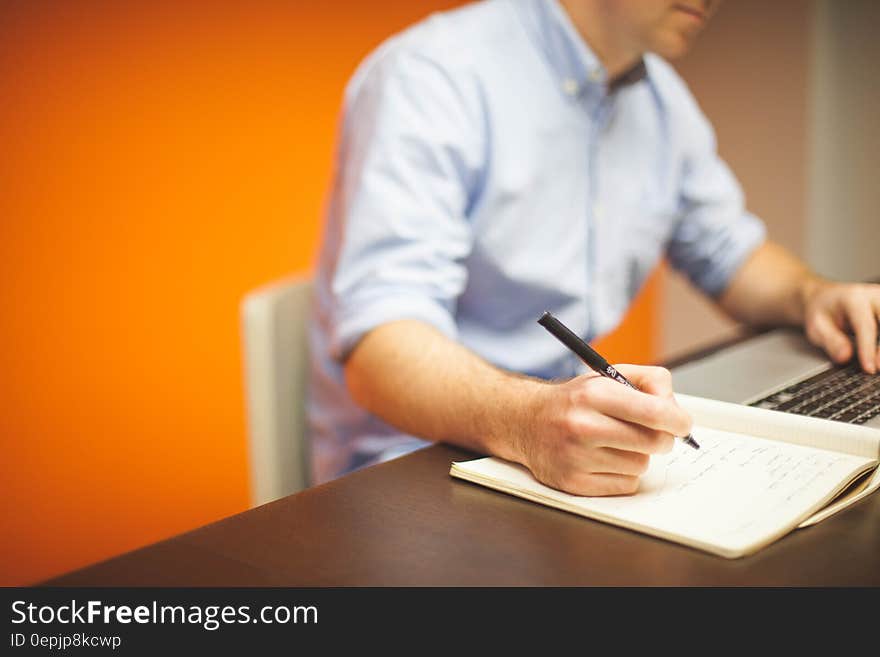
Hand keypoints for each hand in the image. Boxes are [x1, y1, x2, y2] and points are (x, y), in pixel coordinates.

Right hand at [522, 365, 691, 496]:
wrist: (526, 421)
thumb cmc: (575, 401)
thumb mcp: (607, 376)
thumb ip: (649, 381)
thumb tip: (676, 409)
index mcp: (593, 395)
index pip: (654, 412)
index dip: (678, 420)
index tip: (682, 423)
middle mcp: (582, 426)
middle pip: (654, 442)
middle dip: (661, 438)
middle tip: (651, 432)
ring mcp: (576, 457)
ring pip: (640, 465)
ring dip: (637, 455)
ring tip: (615, 443)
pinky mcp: (574, 483)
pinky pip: (625, 485)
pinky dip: (623, 474)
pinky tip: (605, 459)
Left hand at [802, 280, 879, 373]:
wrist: (826, 298)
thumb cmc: (822, 312)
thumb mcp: (816, 327)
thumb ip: (830, 341)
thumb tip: (845, 357)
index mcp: (854, 298)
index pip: (867, 326)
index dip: (869, 349)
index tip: (869, 368)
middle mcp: (875, 296)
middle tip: (878, 367)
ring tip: (878, 363)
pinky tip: (879, 357)